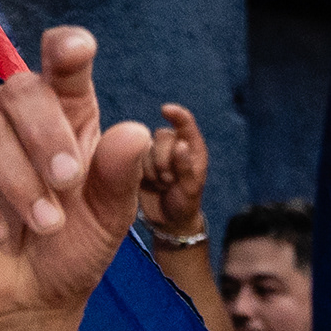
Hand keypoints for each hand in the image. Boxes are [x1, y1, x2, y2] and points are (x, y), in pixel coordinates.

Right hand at [0, 25, 150, 324]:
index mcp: (62, 112)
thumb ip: (119, 175)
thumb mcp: (107, 218)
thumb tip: (137, 132)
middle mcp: (9, 116)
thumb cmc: (69, 248)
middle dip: (46, 136)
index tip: (75, 51)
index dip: (66, 49)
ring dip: (18, 183)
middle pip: (19, 89)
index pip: (61, 65)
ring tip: (44, 226)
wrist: (28, 300)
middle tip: (68, 183)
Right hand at [142, 102, 209, 241]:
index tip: (165, 110)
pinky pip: (137, 159)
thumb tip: (180, 144)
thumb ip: (186, 167)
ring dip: (154, 169)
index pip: (185, 123)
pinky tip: (153, 185)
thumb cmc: (186, 203)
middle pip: (162, 136)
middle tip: (170, 180)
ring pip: (148, 148)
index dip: (176, 114)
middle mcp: (174, 145)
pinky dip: (145, 173)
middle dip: (164, 159)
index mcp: (192, 147)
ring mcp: (157, 153)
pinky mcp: (142, 163)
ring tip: (164, 185)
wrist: (169, 220)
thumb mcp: (190, 189)